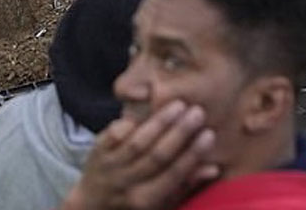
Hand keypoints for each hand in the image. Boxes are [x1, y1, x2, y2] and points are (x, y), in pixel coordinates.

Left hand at [62, 101, 218, 209]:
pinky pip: (113, 135)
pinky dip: (129, 123)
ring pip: (137, 142)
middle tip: (198, 112)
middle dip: (180, 133)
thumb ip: (185, 184)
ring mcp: (110, 168)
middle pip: (157, 156)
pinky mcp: (96, 152)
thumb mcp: (161, 201)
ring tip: (179, 105)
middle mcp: (127, 184)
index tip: (209, 134)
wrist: (91, 205)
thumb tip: (213, 168)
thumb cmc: (134, 201)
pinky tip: (145, 109)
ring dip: (159, 122)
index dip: (193, 154)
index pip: (174, 174)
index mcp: (146, 200)